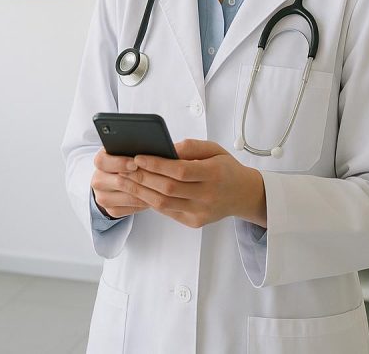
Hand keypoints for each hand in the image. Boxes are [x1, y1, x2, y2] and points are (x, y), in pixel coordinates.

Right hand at [91, 148, 151, 218]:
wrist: (119, 182)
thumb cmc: (128, 162)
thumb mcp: (128, 151)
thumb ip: (134, 148)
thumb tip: (151, 146)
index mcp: (101, 161)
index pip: (103, 161)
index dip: (120, 162)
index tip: (135, 163)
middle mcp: (98, 180)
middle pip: (118, 182)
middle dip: (139, 180)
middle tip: (156, 177)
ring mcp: (103, 197)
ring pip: (127, 198)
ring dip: (146, 193)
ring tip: (161, 188)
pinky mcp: (111, 210)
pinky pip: (130, 209)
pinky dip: (144, 204)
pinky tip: (154, 198)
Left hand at [118, 139, 265, 228]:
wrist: (243, 195)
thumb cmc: (226, 168)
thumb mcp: (214, 149)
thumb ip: (190, 147)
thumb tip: (164, 148)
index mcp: (215, 174)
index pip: (181, 171)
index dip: (157, 165)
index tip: (138, 157)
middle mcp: (208, 196)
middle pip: (169, 189)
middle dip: (143, 178)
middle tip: (124, 168)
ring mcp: (201, 212)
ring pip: (164, 204)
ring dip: (141, 192)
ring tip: (126, 180)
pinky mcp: (195, 222)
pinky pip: (168, 212)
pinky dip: (151, 201)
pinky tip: (139, 191)